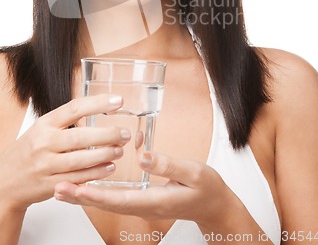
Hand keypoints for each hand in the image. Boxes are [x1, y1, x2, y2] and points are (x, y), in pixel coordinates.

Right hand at [0, 94, 129, 211]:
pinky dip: (95, 173)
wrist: (5, 180)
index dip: (98, 103)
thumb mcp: (43, 128)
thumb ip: (67, 120)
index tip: (119, 101)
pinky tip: (109, 168)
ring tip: (120, 150)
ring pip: (79, 160)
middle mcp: (44, 143)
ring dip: (103, 155)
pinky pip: (76, 179)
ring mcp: (46, 165)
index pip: (74, 109)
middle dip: (106, 135)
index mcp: (45, 124)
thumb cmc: (30, 149)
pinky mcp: (49, 185)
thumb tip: (100, 105)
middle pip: (79, 137)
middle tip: (125, 133)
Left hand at [54, 152, 229, 227]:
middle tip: (57, 189)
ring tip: (63, 188)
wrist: (214, 204)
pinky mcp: (142, 199)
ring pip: (108, 202)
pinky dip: (98, 191)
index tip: (75, 188)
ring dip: (84, 195)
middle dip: (80, 197)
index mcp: (155, 200)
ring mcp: (142, 205)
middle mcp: (144, 206)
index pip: (119, 200)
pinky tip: (87, 183)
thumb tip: (143, 156)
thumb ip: (169, 165)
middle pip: (106, 204)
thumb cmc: (206, 188)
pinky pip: (115, 198)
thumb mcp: (193, 172)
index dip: (96, 194)